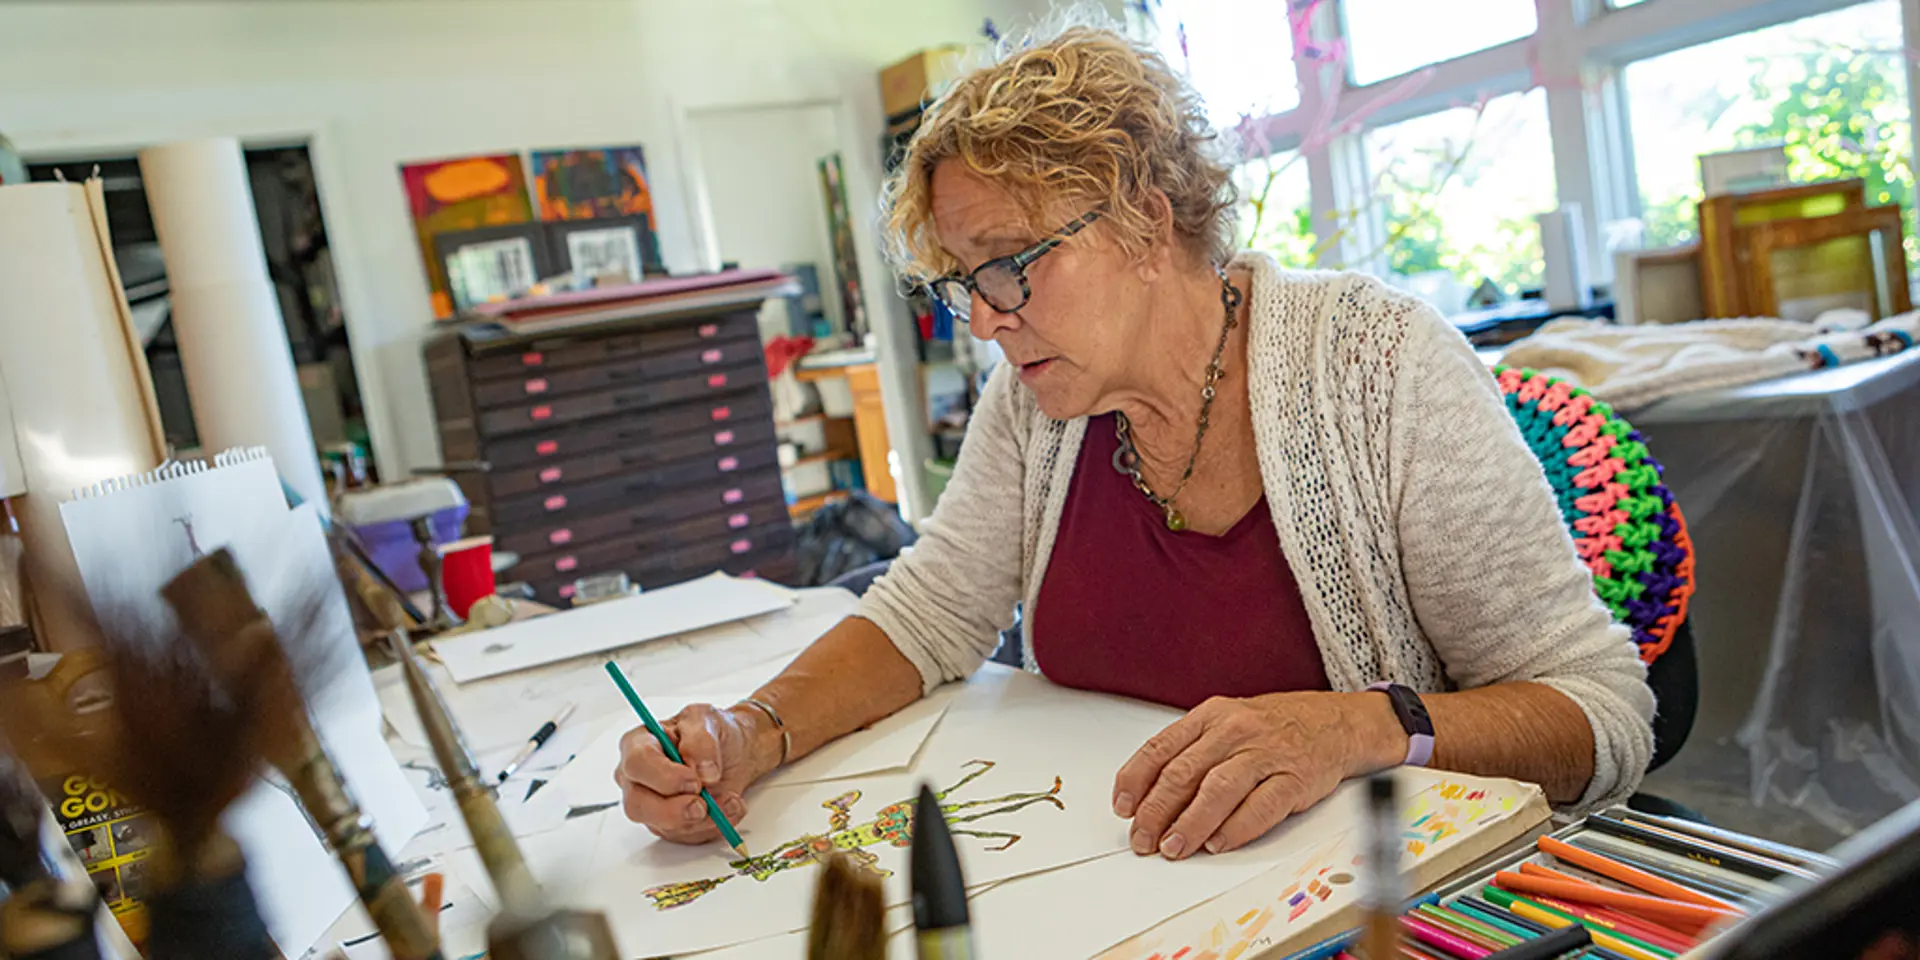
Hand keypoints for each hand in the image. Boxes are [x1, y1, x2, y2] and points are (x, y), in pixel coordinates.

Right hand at [614, 703, 776, 843]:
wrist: (734, 751)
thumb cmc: (712, 731)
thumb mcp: (707, 718)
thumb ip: (701, 741)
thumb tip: (703, 771)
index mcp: (638, 744)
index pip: (637, 764)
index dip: (664, 776)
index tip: (694, 780)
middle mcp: (638, 778)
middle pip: (638, 805)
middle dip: (674, 810)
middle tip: (703, 805)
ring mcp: (651, 804)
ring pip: (664, 826)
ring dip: (703, 819)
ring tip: (731, 800)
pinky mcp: (669, 825)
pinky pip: (687, 835)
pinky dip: (713, 826)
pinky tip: (729, 807)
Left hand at [1111, 692, 1405, 858]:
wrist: (1336, 722)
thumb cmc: (1275, 727)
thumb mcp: (1227, 723)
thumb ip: (1191, 753)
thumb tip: (1150, 797)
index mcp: (1211, 715)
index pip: (1161, 748)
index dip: (1136, 780)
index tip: (1123, 808)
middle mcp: (1235, 730)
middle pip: (1185, 772)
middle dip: (1156, 811)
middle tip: (1143, 840)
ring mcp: (1266, 753)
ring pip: (1218, 789)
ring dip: (1191, 823)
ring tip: (1174, 847)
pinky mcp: (1295, 778)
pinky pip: (1261, 805)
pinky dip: (1236, 828)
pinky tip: (1218, 844)